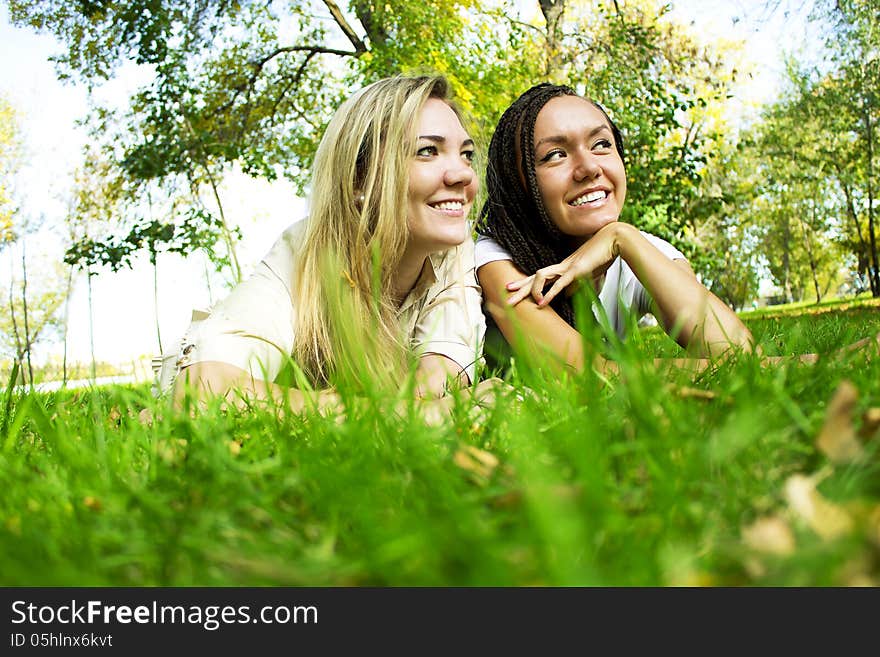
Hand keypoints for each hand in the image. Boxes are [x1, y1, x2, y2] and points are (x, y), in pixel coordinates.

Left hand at [505, 223, 621, 306]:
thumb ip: (576, 285)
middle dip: (520, 288)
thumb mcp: (588, 275)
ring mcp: (567, 267)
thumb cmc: (604, 255)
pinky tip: (542, 303)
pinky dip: (550, 294)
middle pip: (534, 277)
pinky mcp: (576, 270)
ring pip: (541, 277)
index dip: (525, 283)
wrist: (614, 240)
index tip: (513, 289)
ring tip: (530, 305)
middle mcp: (561, 266)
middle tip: (506, 298)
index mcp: (563, 267)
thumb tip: (566, 296)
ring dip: (533, 291)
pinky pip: (559, 283)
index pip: (539, 277)